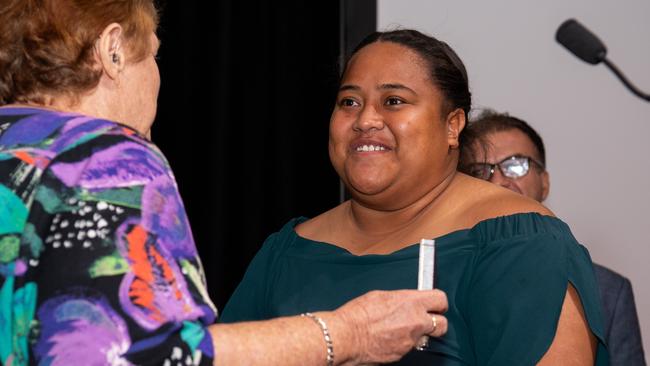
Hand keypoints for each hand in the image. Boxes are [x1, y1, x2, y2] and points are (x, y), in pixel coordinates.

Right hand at [327, 289, 447, 364]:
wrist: (346, 337)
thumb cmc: (358, 315)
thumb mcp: (381, 296)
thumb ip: (401, 300)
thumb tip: (407, 302)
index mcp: (411, 302)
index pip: (440, 300)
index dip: (438, 302)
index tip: (435, 304)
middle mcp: (416, 321)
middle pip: (442, 324)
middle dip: (436, 321)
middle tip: (426, 319)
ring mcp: (411, 340)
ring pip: (424, 337)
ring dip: (416, 333)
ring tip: (398, 329)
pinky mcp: (403, 354)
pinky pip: (408, 347)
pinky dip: (402, 342)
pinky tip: (388, 337)